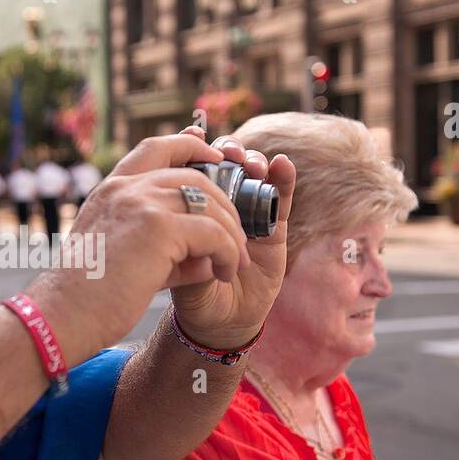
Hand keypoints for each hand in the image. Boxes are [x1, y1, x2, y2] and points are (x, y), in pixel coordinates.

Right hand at [24, 127, 293, 363]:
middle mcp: (126, 188)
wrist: (62, 315)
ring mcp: (141, 202)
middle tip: (239, 235)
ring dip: (232, 233)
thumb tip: (210, 259)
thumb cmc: (87, 297)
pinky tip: (224, 274)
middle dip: (225, 202)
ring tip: (236, 262)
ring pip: (210, 203)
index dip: (190, 145)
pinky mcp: (158, 228)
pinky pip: (214, 233)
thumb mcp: (126, 260)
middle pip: (194, 175)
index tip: (214, 155)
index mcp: (112, 190)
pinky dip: (228, 252)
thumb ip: (166, 250)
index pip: (156, 147)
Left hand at [164, 132, 295, 349]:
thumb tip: (183, 216)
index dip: (196, 146)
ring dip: (254, 162)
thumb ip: (179, 241)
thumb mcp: (175, 265)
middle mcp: (222, 206)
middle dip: (228, 151)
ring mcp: (249, 215)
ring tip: (250, 162)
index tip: (193, 134)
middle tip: (226, 151)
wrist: (218, 325)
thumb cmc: (192, 294)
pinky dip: (283, 181)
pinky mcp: (275, 230)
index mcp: (193, 207)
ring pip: (255, 177)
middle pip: (227, 165)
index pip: (196, 166)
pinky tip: (282, 166)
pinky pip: (281, 202)